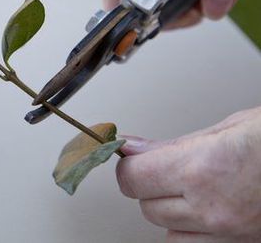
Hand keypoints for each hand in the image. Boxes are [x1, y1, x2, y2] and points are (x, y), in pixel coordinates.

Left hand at [116, 106, 260, 241]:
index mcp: (202, 168)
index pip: (132, 178)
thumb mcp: (226, 127)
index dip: (128, 166)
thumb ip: (174, 145)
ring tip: (190, 189)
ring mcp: (232, 232)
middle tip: (163, 168)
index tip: (131, 157)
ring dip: (170, 212)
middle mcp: (213, 207)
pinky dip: (194, 231)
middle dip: (148, 186)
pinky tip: (207, 209)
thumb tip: (134, 149)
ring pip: (169, 233)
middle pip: (147, 207)